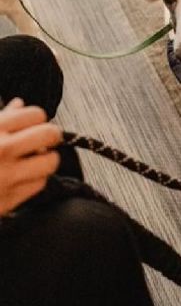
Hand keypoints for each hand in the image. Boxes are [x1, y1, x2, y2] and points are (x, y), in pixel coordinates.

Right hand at [0, 98, 61, 215]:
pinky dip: (35, 179)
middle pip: (49, 134)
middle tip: (44, 138)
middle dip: (49, 135)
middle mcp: (1, 150)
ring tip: (36, 158)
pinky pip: (39, 184)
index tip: (33, 123)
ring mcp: (6, 176)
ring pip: (50, 161)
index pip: (35, 114)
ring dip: (46, 158)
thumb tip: (19, 104)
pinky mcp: (8, 200)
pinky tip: (24, 176)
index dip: (36, 118)